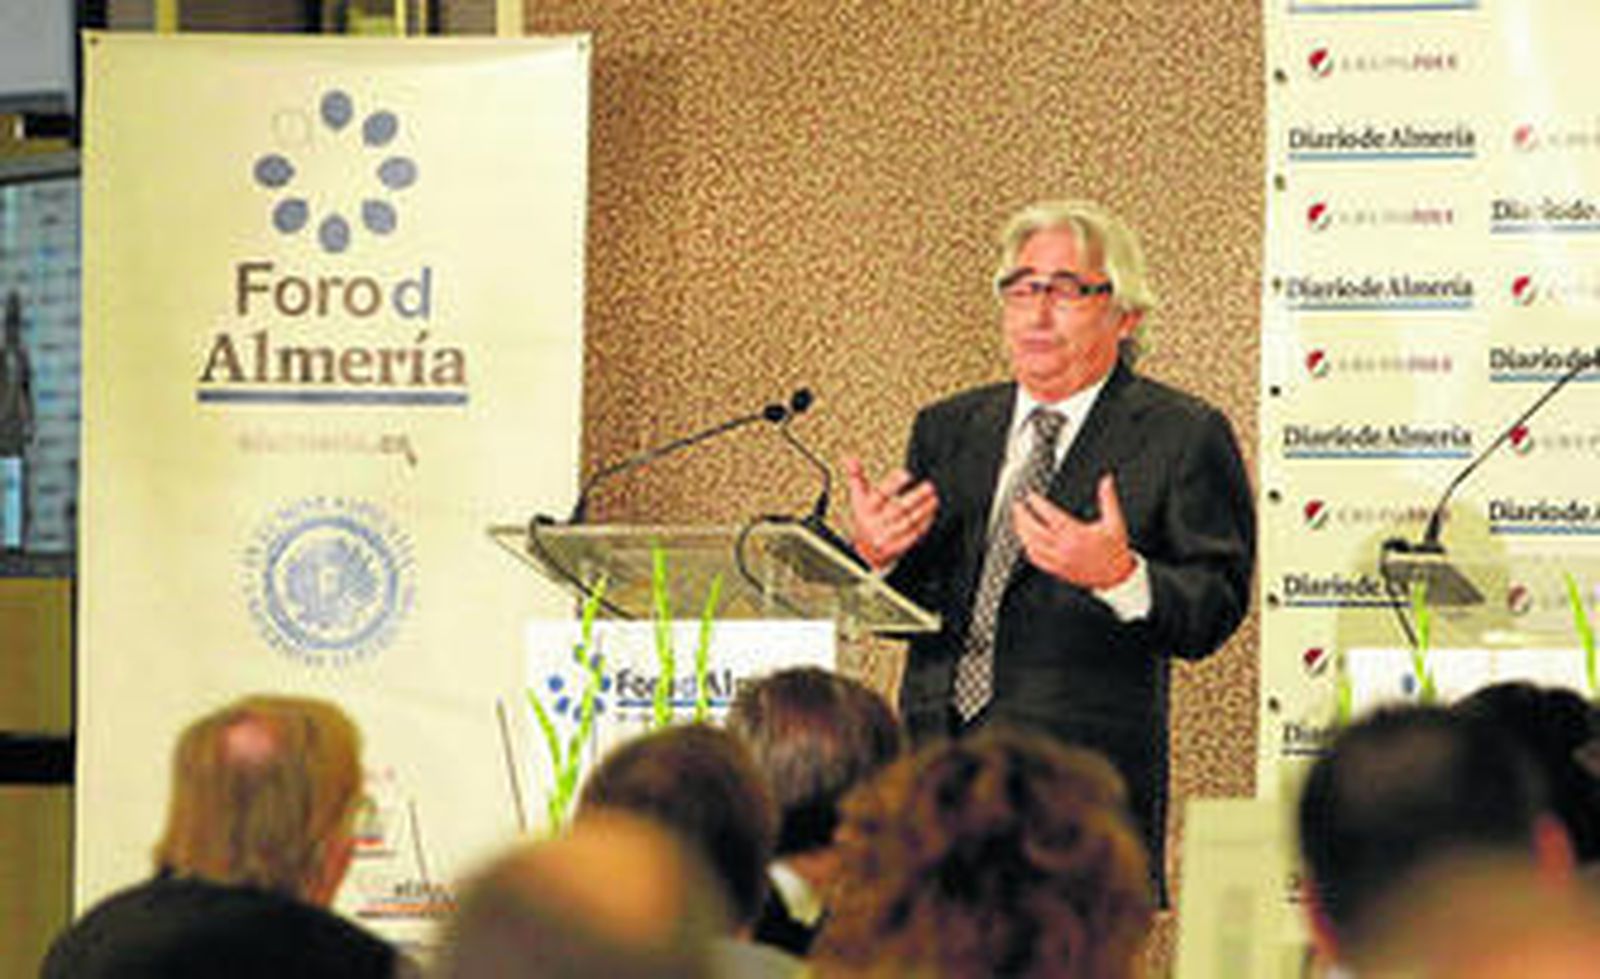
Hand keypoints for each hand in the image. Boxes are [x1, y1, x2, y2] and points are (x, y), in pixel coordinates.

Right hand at [843, 456, 938, 569]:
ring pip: (909, 521)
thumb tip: (851, 459)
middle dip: (915, 496)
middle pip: (897, 509)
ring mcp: (888, 536)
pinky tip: (931, 513)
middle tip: (929, 485)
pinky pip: (914, 534)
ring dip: (924, 509)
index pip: (879, 494)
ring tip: (934, 498)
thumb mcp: (858, 498)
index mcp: (867, 509)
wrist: (864, 553)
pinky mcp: (898, 546)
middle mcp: (876, 523)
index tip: (906, 474)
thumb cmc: (864, 519)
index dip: (892, 483)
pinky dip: (925, 523)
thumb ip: (856, 478)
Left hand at [1014, 473, 1135, 588]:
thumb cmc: (1115, 550)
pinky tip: (1025, 541)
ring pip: (1033, 546)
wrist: (1117, 576)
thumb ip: (1108, 499)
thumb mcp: (1115, 521)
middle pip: (1035, 531)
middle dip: (1023, 517)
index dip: (1038, 504)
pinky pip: (1037, 560)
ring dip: (1022, 532)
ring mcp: (1060, 560)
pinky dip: (1028, 549)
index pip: (1051, 516)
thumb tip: (1106, 480)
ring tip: (1018, 520)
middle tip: (1018, 506)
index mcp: (1077, 534)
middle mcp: (1066, 548)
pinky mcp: (1058, 570)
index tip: (1031, 496)